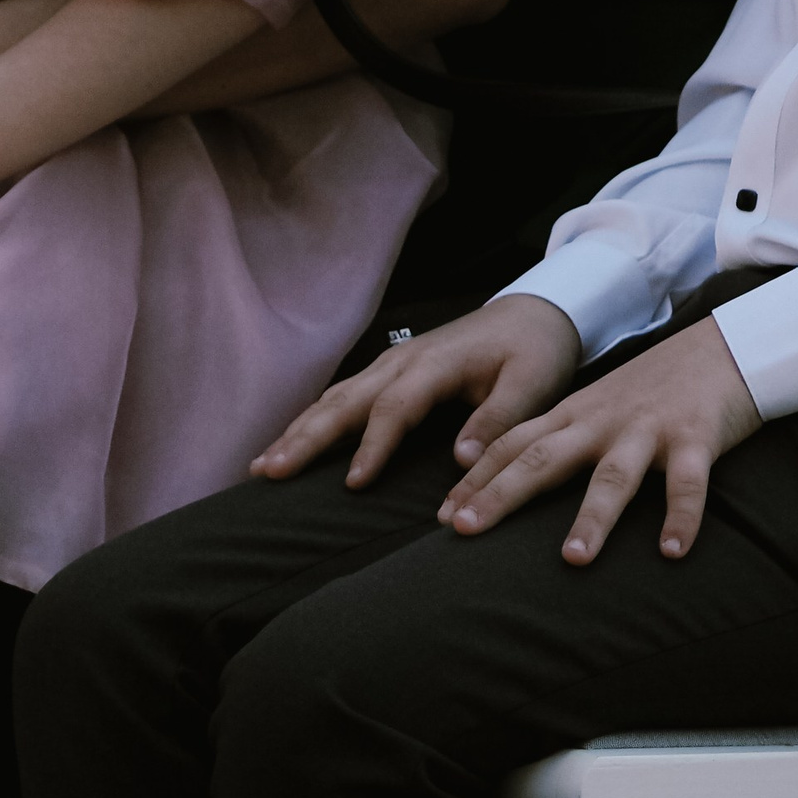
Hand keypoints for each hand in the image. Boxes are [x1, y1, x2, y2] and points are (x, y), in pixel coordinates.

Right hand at [251, 294, 582, 491]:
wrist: (534, 312)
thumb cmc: (534, 352)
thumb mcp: (531, 386)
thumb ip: (496, 421)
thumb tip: (460, 461)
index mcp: (433, 364)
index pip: (393, 408)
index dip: (372, 446)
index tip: (353, 484)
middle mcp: (401, 360)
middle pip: (343, 400)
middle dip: (303, 437)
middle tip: (267, 472)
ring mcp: (390, 363)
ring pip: (334, 398)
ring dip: (297, 431)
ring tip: (263, 465)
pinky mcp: (390, 371)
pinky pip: (342, 397)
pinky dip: (313, 421)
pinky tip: (293, 442)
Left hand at [440, 318, 762, 562]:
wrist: (716, 349)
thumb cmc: (651, 391)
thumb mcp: (596, 411)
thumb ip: (562, 442)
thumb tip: (516, 483)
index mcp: (572, 416)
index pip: (511, 447)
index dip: (475, 479)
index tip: (442, 517)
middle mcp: (600, 421)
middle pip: (541, 459)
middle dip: (500, 494)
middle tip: (463, 530)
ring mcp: (646, 429)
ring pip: (613, 475)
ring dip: (592, 517)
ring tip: (573, 559)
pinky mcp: (694, 438)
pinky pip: (688, 484)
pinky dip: (681, 517)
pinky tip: (672, 552)